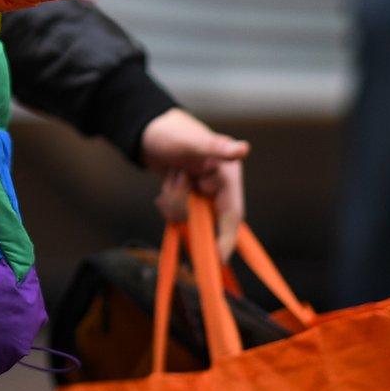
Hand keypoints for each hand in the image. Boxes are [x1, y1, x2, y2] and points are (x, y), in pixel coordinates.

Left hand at [142, 107, 248, 259]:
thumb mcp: (191, 141)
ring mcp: (203, 194)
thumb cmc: (171, 132)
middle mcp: (219, 187)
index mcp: (228, 176)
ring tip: (172, 175)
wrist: (147, 132)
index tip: (219, 258)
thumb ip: (215, 148)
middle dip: (185, 208)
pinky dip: (168, 203)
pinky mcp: (188, 197)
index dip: (227, 238)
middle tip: (177, 180)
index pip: (232, 214)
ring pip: (189, 218)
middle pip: (206, 219)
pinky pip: (178, 214)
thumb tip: (242, 149)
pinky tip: (166, 186)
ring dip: (174, 200)